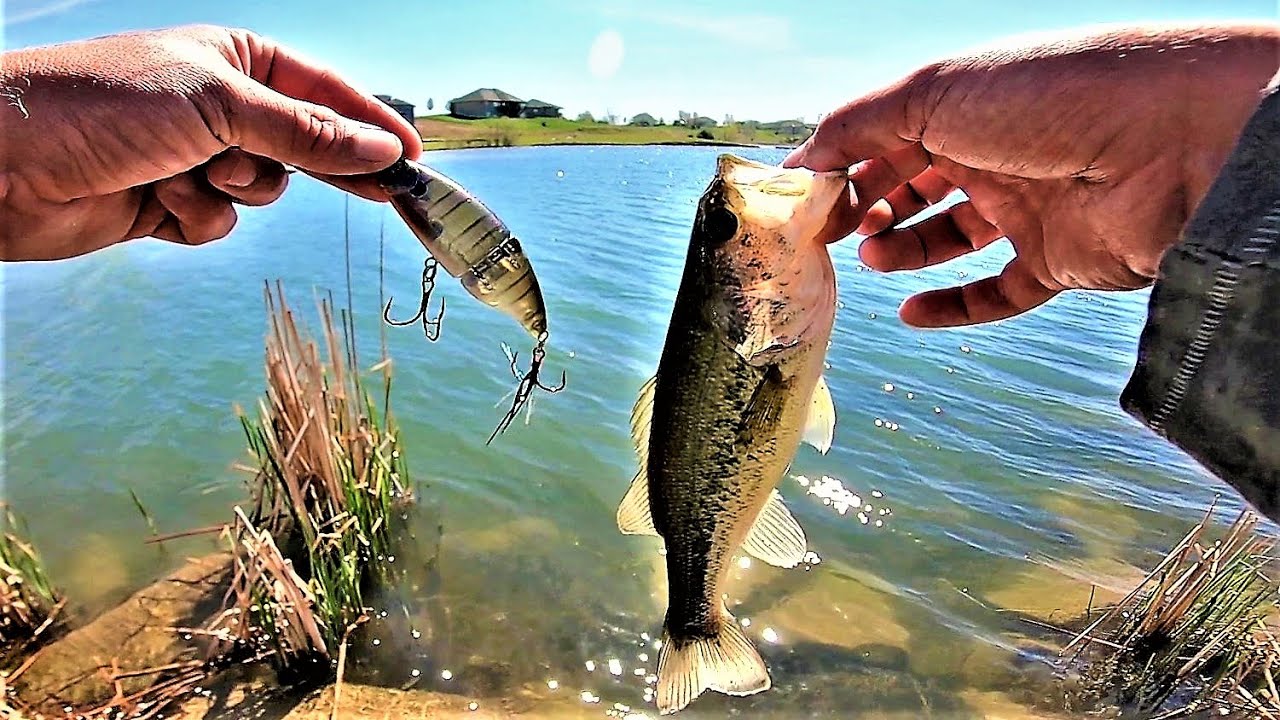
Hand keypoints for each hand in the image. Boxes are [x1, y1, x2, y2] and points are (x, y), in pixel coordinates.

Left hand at [0, 25, 422, 260]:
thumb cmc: (102, 106)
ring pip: (263, 192)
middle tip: (386, 193)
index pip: (323, 92)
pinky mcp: (168, 203)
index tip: (415, 157)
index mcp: (233, 59)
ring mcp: (193, 156)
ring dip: (233, 191)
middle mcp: (218, 105)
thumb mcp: (220, 105)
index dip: (371, 125)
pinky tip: (158, 202)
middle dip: (316, 166)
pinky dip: (197, 219)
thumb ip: (307, 133)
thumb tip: (384, 148)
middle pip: (303, 146)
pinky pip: (219, 224)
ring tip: (188, 173)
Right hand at [785, 22, 1279, 327]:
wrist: (1170, 142)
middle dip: (867, 209)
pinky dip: (951, 308)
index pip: (889, 137)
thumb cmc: (1051, 98)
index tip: (804, 199)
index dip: (844, 166)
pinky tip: (909, 312)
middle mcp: (997, 152)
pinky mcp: (1057, 261)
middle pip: (914, 186)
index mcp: (967, 105)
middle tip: (831, 235)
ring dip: (901, 252)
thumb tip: (799, 163)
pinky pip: (995, 294)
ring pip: (948, 238)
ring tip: (869, 259)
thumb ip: (859, 125)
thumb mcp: (936, 93)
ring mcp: (1028, 207)